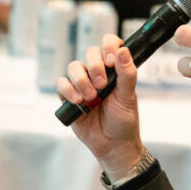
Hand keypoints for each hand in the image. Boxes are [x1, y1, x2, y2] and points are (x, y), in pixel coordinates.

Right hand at [56, 34, 143, 179]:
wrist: (112, 144)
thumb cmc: (123, 119)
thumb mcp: (128, 96)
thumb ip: (127, 74)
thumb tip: (123, 51)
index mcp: (116, 69)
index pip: (110, 45)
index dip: (109, 46)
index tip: (111, 60)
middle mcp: (98, 73)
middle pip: (90, 52)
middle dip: (95, 66)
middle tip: (102, 85)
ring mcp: (83, 84)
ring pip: (73, 67)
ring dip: (81, 80)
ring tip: (91, 97)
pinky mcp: (69, 96)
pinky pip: (61, 83)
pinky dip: (68, 90)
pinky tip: (78, 101)